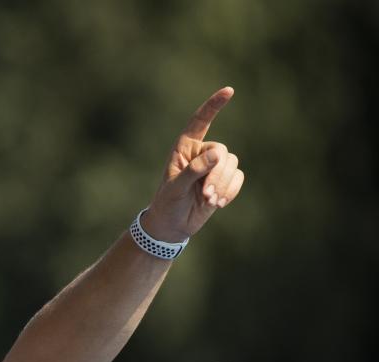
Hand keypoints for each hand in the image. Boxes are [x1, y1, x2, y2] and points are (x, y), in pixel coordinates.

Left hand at [142, 87, 243, 242]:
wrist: (173, 225)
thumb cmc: (168, 203)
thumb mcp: (175, 187)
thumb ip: (194, 170)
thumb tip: (218, 155)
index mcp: (184, 148)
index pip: (200, 121)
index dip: (213, 105)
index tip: (229, 91)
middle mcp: (201, 153)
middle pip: (222, 152)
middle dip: (217, 174)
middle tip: (205, 195)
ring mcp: (214, 167)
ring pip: (232, 165)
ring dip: (223, 185)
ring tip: (209, 201)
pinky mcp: (224, 181)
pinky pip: (238, 178)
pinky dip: (230, 191)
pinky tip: (217, 203)